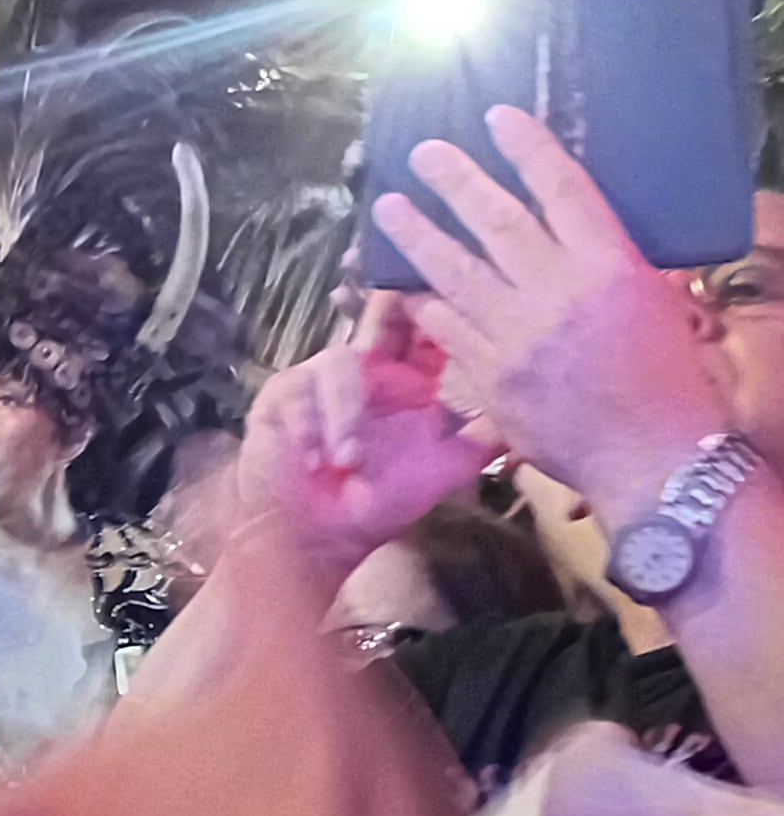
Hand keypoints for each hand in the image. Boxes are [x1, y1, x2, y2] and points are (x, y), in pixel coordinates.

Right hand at [234, 300, 484, 574]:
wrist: (321, 537)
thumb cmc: (380, 498)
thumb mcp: (447, 466)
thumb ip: (488, 435)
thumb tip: (533, 409)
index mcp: (408, 374)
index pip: (431, 323)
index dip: (446, 299)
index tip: (468, 278)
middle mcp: (368, 365)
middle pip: (382, 311)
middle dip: (390, 298)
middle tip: (400, 296)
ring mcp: (320, 376)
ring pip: (339, 364)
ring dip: (344, 415)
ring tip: (350, 461)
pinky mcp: (282, 396)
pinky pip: (298, 395)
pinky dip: (310, 431)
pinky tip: (318, 462)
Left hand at [371, 108, 720, 526]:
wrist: (652, 458)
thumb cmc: (669, 379)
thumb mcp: (657, 301)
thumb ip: (613, 261)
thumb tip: (577, 228)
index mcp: (608, 265)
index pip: (561, 189)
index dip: (527, 149)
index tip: (498, 117)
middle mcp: (557, 292)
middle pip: (496, 221)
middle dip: (455, 181)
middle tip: (422, 153)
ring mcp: (518, 337)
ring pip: (456, 274)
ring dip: (418, 237)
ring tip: (389, 207)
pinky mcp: (492, 379)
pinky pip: (449, 331)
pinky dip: (426, 306)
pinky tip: (405, 286)